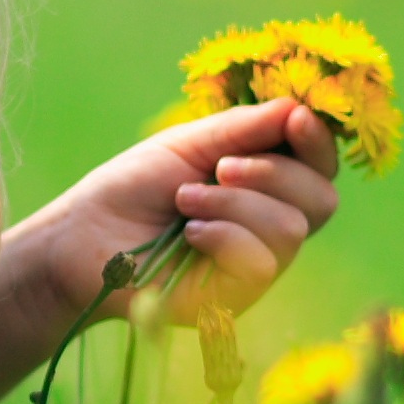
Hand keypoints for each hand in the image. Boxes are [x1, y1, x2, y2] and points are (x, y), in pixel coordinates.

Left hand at [28, 99, 339, 335]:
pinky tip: (188, 233)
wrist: (82, 236)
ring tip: (186, 200)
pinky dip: (224, 237)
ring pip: (291, 228)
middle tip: (220, 168)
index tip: (294, 119)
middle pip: (321, 198)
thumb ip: (244, 128)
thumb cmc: (133, 186)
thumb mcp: (188, 143)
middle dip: (274, 173)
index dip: (318, 141)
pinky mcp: (236, 298)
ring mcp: (257, 264)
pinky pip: (262, 262)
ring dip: (235, 204)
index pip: (320, 165)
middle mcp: (271, 225)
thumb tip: (298, 106)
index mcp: (266, 183)